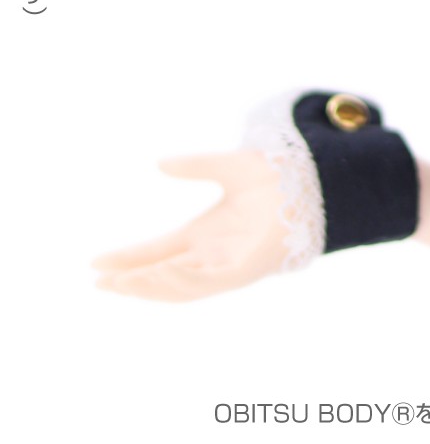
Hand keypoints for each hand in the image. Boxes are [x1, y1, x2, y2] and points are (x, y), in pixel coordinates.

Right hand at [92, 150, 291, 300]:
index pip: (156, 252)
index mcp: (203, 234)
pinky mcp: (245, 270)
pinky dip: (183, 282)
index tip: (96, 264)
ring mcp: (227, 265)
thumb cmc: (276, 177)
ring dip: (151, 287)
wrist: (315, 184)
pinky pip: (208, 283)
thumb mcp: (228, 167)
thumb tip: (159, 162)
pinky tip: (162, 275)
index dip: (128, 259)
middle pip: (162, 275)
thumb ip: (196, 164)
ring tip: (121, 283)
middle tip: (99, 282)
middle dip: (131, 282)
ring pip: (180, 287)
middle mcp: (211, 254)